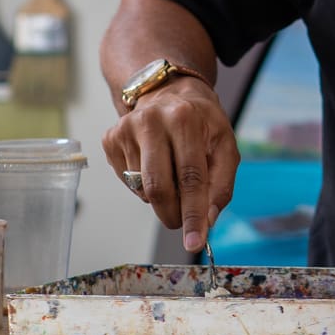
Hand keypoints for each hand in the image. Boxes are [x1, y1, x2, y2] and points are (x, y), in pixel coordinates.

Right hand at [100, 78, 238, 252]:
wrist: (169, 92)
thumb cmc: (202, 124)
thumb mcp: (224, 145)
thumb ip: (221, 185)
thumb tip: (207, 221)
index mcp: (184, 118)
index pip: (190, 177)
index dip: (193, 214)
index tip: (194, 242)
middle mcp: (151, 120)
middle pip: (158, 187)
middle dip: (173, 214)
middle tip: (182, 222)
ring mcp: (125, 129)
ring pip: (142, 188)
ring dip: (160, 198)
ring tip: (172, 174)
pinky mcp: (110, 139)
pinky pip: (127, 182)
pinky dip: (143, 186)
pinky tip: (154, 164)